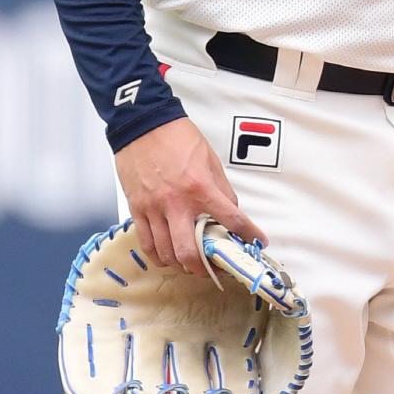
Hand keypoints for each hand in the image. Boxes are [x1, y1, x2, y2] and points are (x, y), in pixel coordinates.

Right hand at [115, 116, 267, 274]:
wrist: (143, 125)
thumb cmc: (176, 138)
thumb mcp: (210, 159)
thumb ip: (221, 189)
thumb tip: (230, 211)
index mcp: (200, 187)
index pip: (230, 218)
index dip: (248, 234)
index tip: (257, 241)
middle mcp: (176, 202)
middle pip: (190, 252)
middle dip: (206, 267)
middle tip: (216, 267)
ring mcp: (154, 208)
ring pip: (167, 253)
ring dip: (183, 266)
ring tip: (194, 265)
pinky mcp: (137, 209)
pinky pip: (147, 244)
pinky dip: (159, 257)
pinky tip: (169, 257)